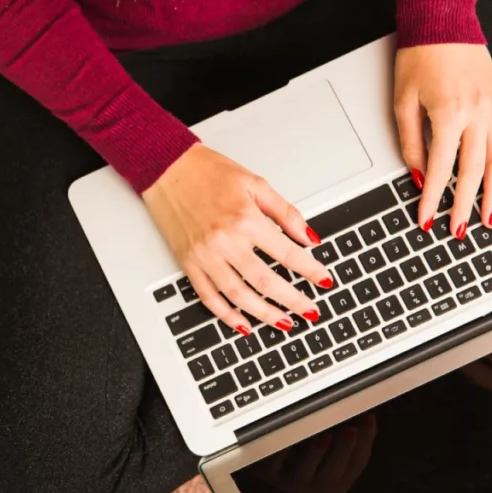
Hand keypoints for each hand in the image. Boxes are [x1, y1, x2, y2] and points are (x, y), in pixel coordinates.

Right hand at [142, 144, 332, 332]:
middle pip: (266, 282)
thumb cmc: (207, 172)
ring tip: (283, 323)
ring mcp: (205, 256)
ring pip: (239, 296)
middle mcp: (225, 241)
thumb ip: (285, 213)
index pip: (287, 254)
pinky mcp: (188, 263)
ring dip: (264, 314)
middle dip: (293, 301)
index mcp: (245, 219)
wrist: (168, 169)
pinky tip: (243, 323)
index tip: (323, 280)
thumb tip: (309, 237)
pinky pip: (208, 296)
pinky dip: (226, 315)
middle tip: (311, 311)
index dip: (310, 270)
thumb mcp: (255, 184)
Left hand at [254, 415, 377, 492]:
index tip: (369, 418)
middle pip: (332, 475)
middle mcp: (316, 487)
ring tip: (323, 435)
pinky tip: (287, 440)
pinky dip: (282, 454)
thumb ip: (348, 434)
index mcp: (337, 482)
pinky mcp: (269, 476)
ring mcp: (291, 483)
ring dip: (316, 455)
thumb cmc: (304, 451)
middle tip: (350, 430)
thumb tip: (367, 413)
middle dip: (343, 452)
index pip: (356, 465)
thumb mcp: (330, 446)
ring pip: (305, 474)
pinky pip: (275, 466)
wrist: (266, 463)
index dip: (365, 443)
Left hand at [394, 44, 491, 238]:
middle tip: (460, 230)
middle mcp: (477, 112)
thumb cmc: (419, 58)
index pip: (441, 167)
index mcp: (449, 112)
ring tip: (490, 219)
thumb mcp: (402, 102)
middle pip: (474, 169)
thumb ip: (410, 142)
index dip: (432, 197)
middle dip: (467, 204)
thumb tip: (416, 174)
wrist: (444, 22)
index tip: (425, 218)